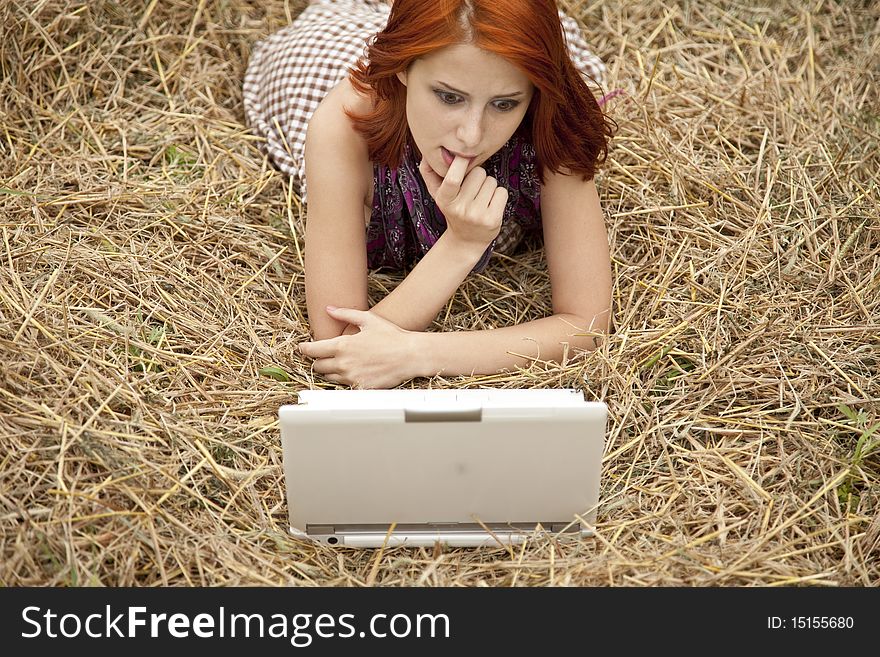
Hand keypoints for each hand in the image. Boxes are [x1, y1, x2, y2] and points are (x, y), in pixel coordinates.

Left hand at [298, 306, 418, 388]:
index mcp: (342, 345)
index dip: (304, 349)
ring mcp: (351, 377)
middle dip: (317, 360)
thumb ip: (345, 314)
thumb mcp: (368, 319)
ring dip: (329, 370)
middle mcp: (343, 363)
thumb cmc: (392, 336)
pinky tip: (351, 371)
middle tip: (323, 355)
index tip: (303, 348)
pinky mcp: (360, 387)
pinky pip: (343, 386)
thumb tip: (329, 309)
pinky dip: (343, 379)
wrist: (411, 355)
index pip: (312, 351)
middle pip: (317, 366)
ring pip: (328, 377)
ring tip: (338, 363)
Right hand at [418, 154, 507, 249]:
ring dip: (488, 186)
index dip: (460, 163)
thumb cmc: (453, 210)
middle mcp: (460, 209)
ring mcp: (477, 216)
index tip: (463, 156)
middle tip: (472, 189)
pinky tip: (490, 205)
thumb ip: (429, 173)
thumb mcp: (437, 194)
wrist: (466, 240)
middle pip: (479, 172)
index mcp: (444, 200)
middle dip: (478, 176)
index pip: (452, 178)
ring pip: (491, 181)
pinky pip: (501, 192)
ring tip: (480, 198)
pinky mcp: (493, 220)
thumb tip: (425, 154)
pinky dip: (498, 195)